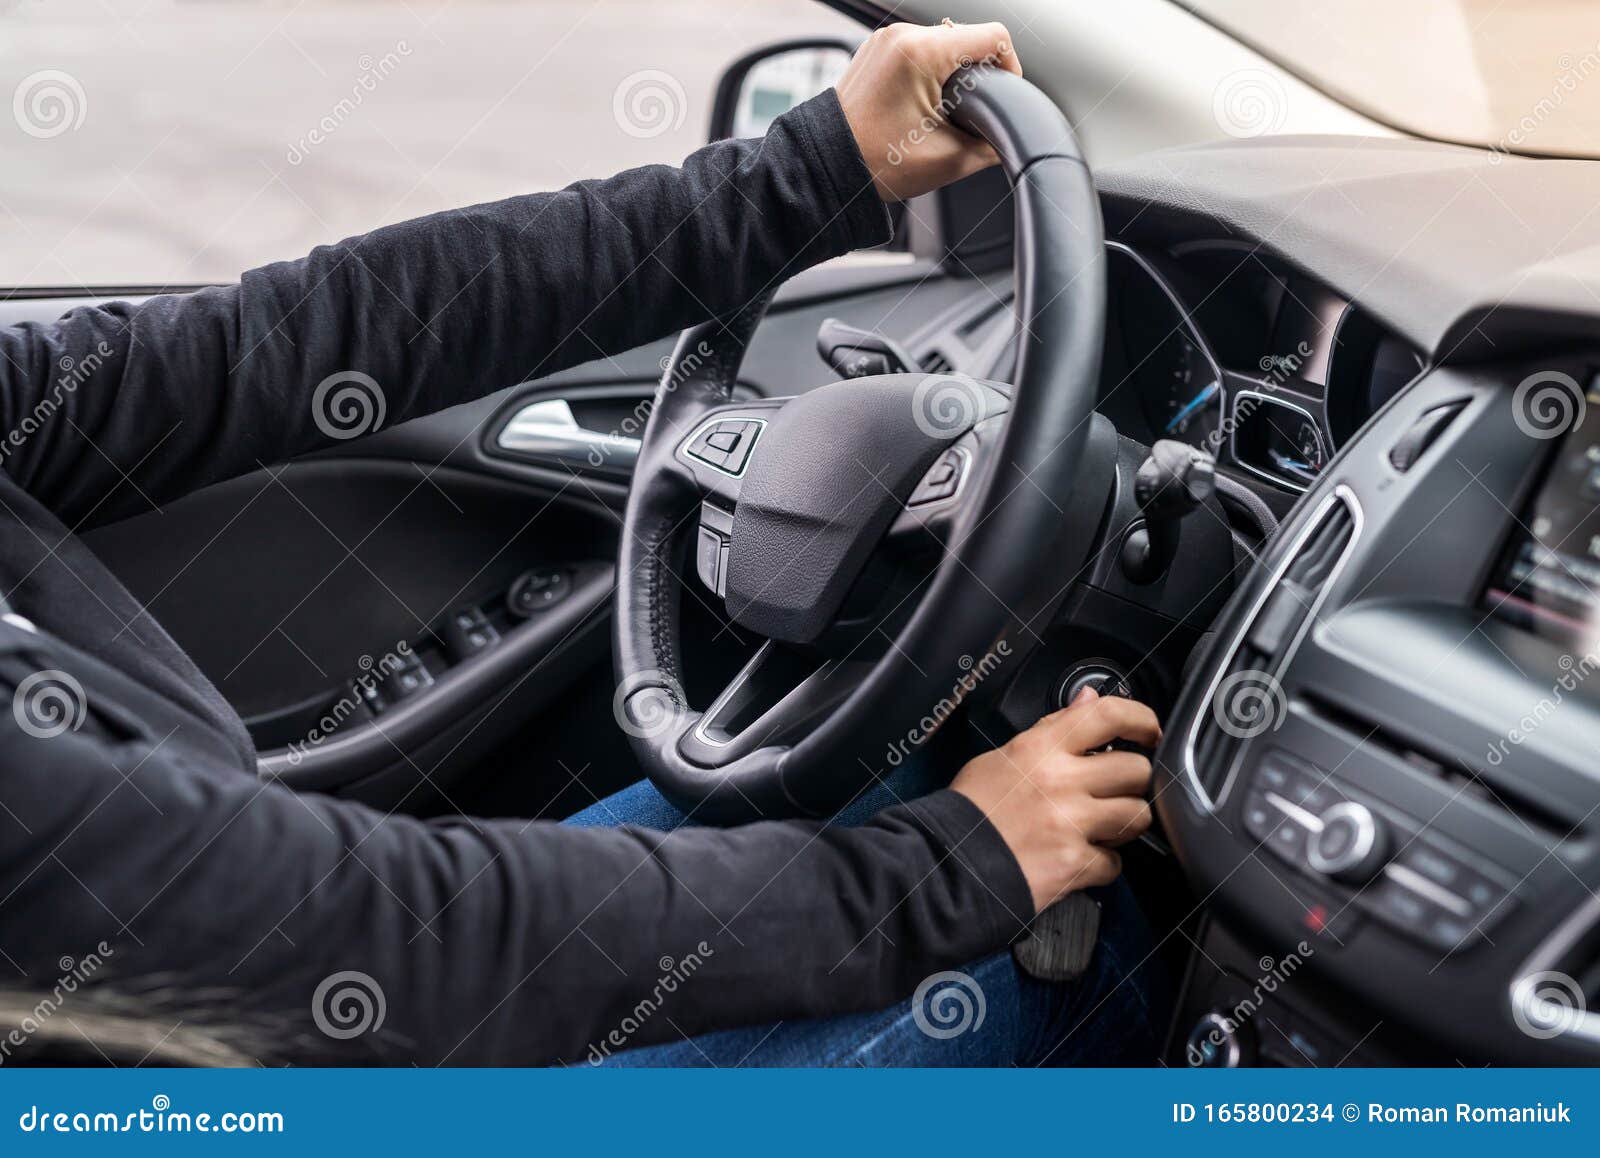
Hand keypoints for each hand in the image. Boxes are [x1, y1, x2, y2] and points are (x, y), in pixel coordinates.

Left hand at [834, 20, 1020, 201]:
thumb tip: (1009, 136)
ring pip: (944, 43)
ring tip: (946, 110)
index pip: (993, 37)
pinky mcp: (877, 50)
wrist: (828, 166)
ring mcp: (886, 40)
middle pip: (968, 38)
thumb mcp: (948, 159)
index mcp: (922, 52)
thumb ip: (991, 144)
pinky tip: (924, 103)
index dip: (1011, 67)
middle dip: (979, 74)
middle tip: (974, 111)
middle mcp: (902, 36)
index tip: (1007, 93)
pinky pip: (918, 50)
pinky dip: (930, 72)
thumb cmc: (874, 164)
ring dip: (954, 73)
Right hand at [951, 688, 1159, 913]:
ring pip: (1137, 817)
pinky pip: (1115, 864)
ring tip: (1100, 828)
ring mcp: (1070, 824)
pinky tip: (1080, 859)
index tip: (1149, 732)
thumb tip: (1087, 701)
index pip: (1108, 715)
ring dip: (1125, 824)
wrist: (944, 865)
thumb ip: (1052, 728)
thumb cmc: (970, 812)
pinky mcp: (1074, 865)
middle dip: (1132, 783)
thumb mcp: (1004, 756)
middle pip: (1136, 770)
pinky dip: (1102, 866)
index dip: (1141, 720)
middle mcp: (1060, 781)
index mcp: (1041, 748)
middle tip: (1114, 791)